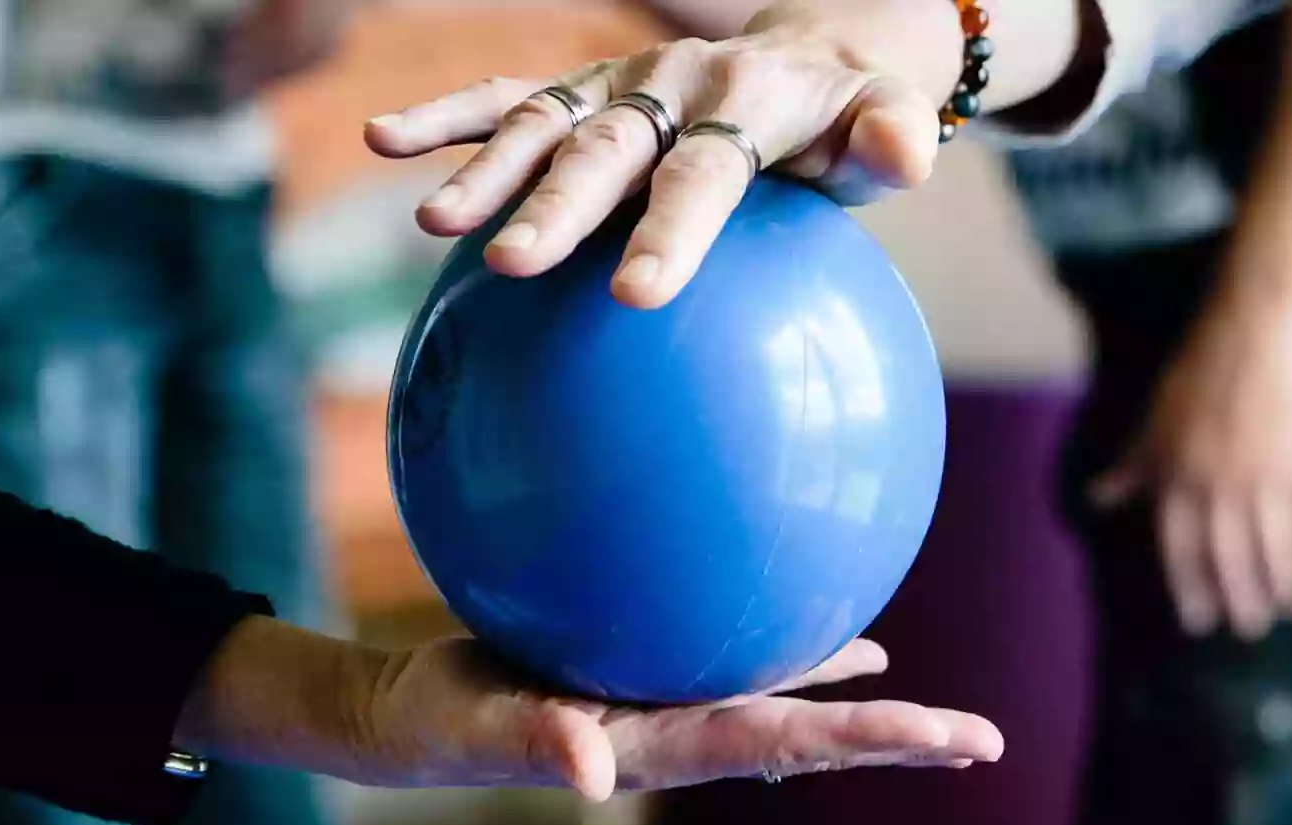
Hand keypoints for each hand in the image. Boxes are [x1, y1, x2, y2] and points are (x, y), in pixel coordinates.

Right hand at [177, 618, 1001, 799]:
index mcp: (669, 744)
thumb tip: (598, 772)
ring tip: (935, 706)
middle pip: (817, 733)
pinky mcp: (657, 672)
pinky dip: (800, 646)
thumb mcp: (479, 726)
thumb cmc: (445, 722)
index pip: (790, 743)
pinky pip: (744, 655)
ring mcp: (681, 704)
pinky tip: (844, 624)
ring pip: (792, 702)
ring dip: (864, 706)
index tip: (958, 738)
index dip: (875, 740)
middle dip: (902, 738)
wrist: (420, 710)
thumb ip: (540, 744)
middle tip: (986, 738)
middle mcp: (693, 728)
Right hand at [361, 1, 986, 308]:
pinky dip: (448, 117)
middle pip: (609, 150)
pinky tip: (385, 141)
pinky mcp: (579, 89)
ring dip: (486, 170)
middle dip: (558, 206)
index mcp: (749, 100)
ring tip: (431, 222)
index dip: (671, 230)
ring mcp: (616, 84)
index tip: (635, 297)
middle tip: (512, 264)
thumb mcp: (884, 125)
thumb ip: (891, 141)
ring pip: (543, 125)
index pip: (705, 172)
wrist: (806, 60)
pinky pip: (507, 99)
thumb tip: (905, 151)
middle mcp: (671, 83)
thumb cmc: (846, 122)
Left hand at [1091, 299, 1291, 640]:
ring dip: (1284, 584)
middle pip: (1231, 559)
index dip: (1190, 588)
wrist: (1263, 323)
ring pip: (1278, 549)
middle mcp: (1220, 486)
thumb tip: (1097, 499)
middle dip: (1242, 599)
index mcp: (1177, 477)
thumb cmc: (1204, 367)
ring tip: (1290, 604)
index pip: (1180, 549)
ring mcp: (1269, 478)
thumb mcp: (1156, 418)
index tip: (1200, 621)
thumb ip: (1134, 465)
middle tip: (1252, 627)